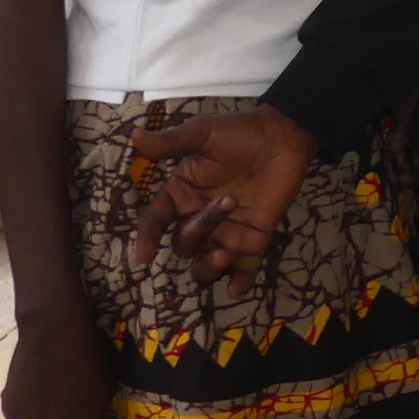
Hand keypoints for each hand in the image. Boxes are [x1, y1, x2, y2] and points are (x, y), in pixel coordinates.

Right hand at [1, 304, 113, 418]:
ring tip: (44, 377)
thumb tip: (86, 414)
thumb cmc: (90, 351)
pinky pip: (18, 410)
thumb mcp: (107, 382)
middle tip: (63, 388)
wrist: (56, 329)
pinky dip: (21, 398)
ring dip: (39, 407)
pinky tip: (29, 376)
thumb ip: (95, 408)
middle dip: (60, 416)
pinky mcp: (11, 411)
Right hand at [129, 106, 315, 294]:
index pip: (156, 221)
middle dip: (198, 231)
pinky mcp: (254, 240)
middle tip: (229, 201)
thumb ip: (171, 142)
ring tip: (225, 254)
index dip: (148, 238)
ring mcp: (226, 232)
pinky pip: (243, 270)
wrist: (283, 136)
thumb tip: (135, 135)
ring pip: (205, 266)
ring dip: (209, 267)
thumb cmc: (239, 133)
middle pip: (183, 243)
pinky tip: (238, 286)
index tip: (145, 255)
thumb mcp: (203, 133)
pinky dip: (239, 282)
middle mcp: (198, 218)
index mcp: (181, 194)